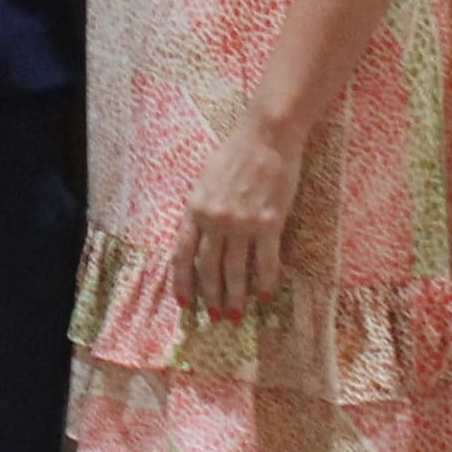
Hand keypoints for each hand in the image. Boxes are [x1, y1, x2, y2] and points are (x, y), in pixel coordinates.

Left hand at [171, 106, 309, 318]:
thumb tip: (200, 234)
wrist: (267, 136)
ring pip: (235, 271)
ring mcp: (242, 224)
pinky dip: (267, 281)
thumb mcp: (206, 179)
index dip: (182, 281)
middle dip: (210, 296)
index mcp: (196, 208)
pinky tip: (267, 295)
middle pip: (208, 268)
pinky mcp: (269, 223)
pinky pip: (266, 261)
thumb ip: (201, 208)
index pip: (183, 254)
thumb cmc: (236, 152)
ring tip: (234, 315)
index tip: (184, 301)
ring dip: (235, 297)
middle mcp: (215, 220)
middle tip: (214, 315)